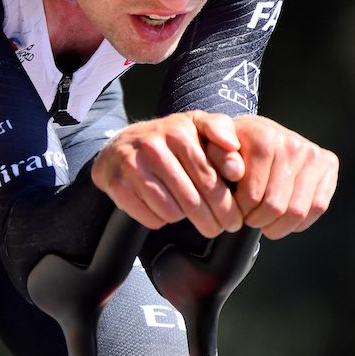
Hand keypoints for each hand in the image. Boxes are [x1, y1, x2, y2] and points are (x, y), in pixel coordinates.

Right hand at [91, 111, 243, 237]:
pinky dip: (161, 219)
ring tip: (187, 212)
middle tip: (218, 229)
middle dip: (211, 221)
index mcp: (178, 132)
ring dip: (185, 219)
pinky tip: (163, 207)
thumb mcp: (195, 126)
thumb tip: (234, 149)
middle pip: (192, 200)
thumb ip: (221, 130)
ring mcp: (133, 166)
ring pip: (172, 213)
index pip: (210, 179)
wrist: (120, 146)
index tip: (235, 219)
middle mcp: (153, 147)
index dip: (227, 205)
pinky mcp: (119, 186)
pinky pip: (152, 218)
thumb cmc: (168, 140)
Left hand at [204, 115, 337, 239]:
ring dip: (278, 226)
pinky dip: (300, 221)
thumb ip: (217, 155)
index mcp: (264, 139)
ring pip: (297, 211)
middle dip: (259, 220)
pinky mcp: (328, 164)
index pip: (253, 196)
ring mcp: (313, 154)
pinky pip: (317, 207)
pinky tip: (284, 218)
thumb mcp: (216, 144)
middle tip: (250, 219)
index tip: (236, 210)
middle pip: (276, 206)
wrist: (258, 130)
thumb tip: (234, 170)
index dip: (241, 211)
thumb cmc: (235, 144)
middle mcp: (292, 144)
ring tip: (265, 222)